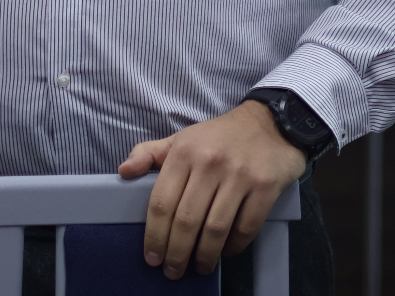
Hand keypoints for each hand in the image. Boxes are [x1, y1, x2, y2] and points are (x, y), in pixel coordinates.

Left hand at [117, 101, 307, 278]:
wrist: (271, 122)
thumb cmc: (220, 136)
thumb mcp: (182, 137)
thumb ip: (150, 154)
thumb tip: (123, 171)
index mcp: (184, 151)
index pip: (162, 202)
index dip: (154, 235)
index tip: (152, 257)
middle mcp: (210, 163)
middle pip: (187, 221)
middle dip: (176, 253)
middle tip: (172, 271)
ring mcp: (239, 176)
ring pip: (215, 229)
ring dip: (205, 256)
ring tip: (199, 267)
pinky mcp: (265, 187)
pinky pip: (246, 227)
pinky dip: (234, 246)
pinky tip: (227, 250)